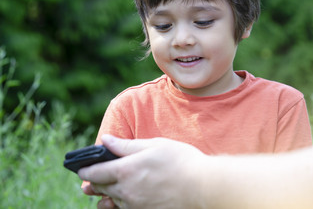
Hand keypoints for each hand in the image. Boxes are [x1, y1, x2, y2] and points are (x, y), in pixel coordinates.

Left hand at [78, 135, 206, 208]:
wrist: (202, 187)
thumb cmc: (180, 161)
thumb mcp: (153, 145)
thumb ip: (125, 145)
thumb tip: (105, 140)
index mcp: (126, 171)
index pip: (96, 172)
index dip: (86, 170)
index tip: (80, 169)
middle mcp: (126, 191)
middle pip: (101, 188)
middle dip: (93, 184)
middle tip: (87, 183)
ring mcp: (136, 205)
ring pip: (113, 201)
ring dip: (107, 196)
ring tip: (103, 193)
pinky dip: (122, 203)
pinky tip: (126, 198)